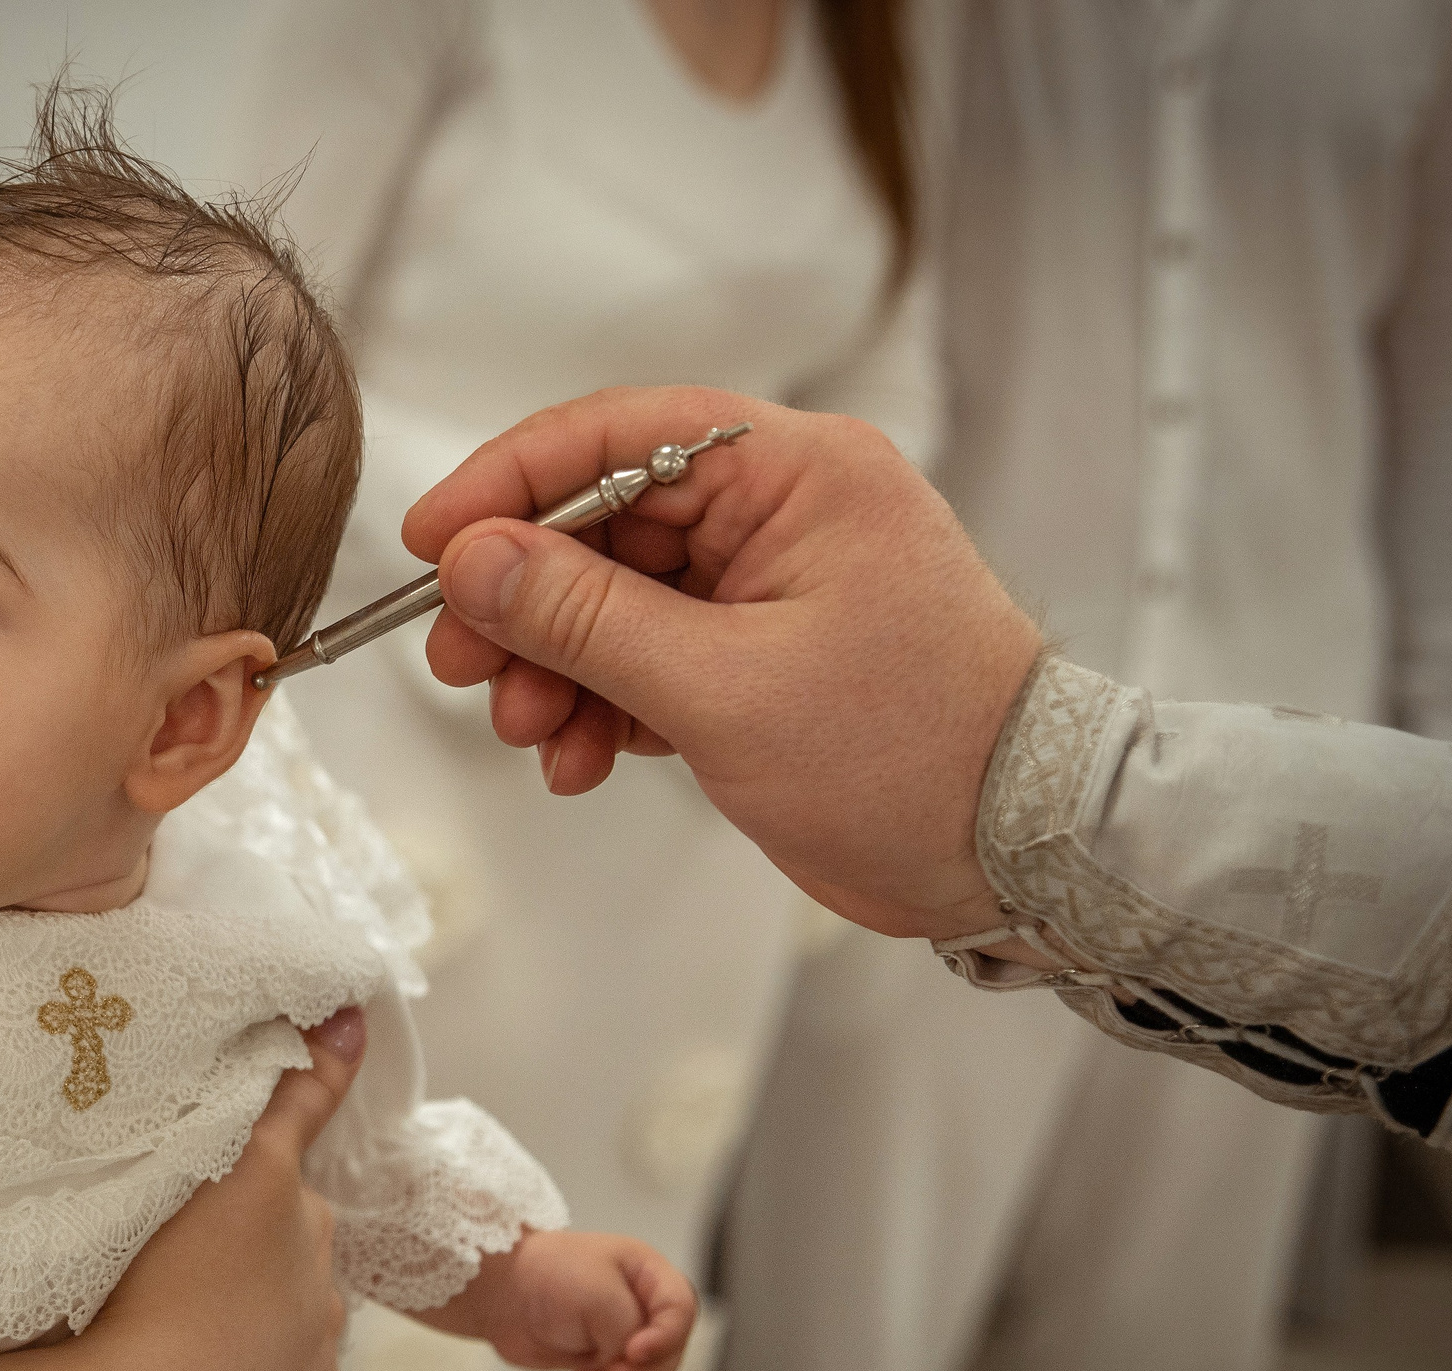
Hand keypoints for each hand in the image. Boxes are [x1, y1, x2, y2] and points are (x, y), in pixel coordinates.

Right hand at [88, 1008, 363, 1370]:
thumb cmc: (156, 1284)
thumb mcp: (218, 1167)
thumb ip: (291, 1096)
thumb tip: (355, 1017)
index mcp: (297, 1227)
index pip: (290, 1183)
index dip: (262, 1184)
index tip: (240, 1185)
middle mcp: (322, 1302)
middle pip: (285, 1270)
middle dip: (244, 1271)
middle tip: (167, 1279)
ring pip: (280, 1351)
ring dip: (239, 1347)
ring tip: (162, 1353)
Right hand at [405, 386, 1042, 941]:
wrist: (1020, 854)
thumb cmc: (913, 757)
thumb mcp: (723, 688)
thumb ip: (584, 619)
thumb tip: (472, 561)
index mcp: (795, 472)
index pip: (616, 435)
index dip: (509, 484)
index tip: (431, 543)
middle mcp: (782, 510)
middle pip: (602, 524)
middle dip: (524, 602)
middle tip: (463, 666)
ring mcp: (770, 584)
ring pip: (614, 599)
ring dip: (557, 668)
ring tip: (533, 736)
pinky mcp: (763, 654)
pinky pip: (649, 657)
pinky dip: (603, 705)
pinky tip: (581, 759)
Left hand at [470, 1230, 696, 1370]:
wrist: (499, 1293)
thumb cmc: (549, 1277)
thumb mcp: (599, 1296)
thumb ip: (627, 1334)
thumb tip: (627, 1370)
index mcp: (648, 1274)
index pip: (681, 1310)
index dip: (665, 1338)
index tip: (632, 1353)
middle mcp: (643, 1306)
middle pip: (668, 1354)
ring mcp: (623, 1337)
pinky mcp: (602, 1363)